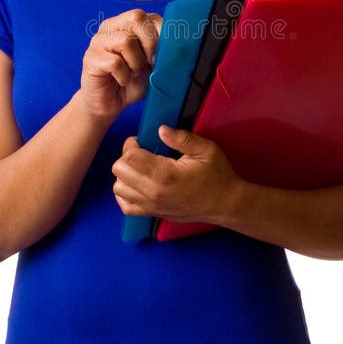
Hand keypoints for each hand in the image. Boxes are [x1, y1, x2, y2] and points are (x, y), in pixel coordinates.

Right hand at [78, 9, 161, 119]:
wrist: (110, 104)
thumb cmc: (132, 82)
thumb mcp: (153, 64)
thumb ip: (161, 49)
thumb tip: (174, 42)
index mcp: (126, 24)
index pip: (149, 16)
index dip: (161, 35)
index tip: (161, 56)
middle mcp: (111, 27)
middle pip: (136, 18)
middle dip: (150, 44)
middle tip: (149, 63)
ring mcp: (98, 41)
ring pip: (126, 40)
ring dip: (136, 62)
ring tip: (132, 73)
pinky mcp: (90, 58)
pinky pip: (115, 63)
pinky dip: (124, 76)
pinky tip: (122, 80)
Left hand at [111, 126, 240, 224]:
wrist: (225, 204)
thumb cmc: (217, 175)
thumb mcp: (206, 150)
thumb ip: (182, 138)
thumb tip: (160, 130)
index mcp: (165, 174)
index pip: (129, 157)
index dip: (131, 144)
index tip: (143, 141)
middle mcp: (153, 192)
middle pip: (119, 170)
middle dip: (126, 156)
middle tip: (142, 151)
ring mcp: (151, 205)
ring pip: (118, 188)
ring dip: (125, 174)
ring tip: (141, 167)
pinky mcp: (152, 213)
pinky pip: (125, 206)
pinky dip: (125, 194)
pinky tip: (137, 184)